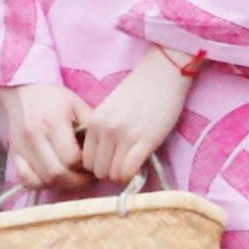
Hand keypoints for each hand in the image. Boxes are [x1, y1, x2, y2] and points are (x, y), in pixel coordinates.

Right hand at [0, 81, 86, 192]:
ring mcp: (22, 147)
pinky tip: (52, 179)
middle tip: (87, 179)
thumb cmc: (54, 97)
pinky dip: (40, 184)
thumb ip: (90, 125)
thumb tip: (104, 149)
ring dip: (60, 185)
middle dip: (76, 182)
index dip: (85, 167)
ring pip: (42, 179)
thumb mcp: (77, 104)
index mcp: (54, 123)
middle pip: (56, 173)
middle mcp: (35, 137)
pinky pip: (26, 179)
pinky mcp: (14, 154)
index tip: (93, 166)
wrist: (23, 90)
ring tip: (72, 179)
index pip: (71, 157)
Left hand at [78, 51, 193, 183]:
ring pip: (112, 174)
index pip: (85, 160)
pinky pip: (128, 171)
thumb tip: (103, 159)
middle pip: (97, 170)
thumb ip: (102, 130)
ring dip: (121, 174)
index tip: (110, 161)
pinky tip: (139, 165)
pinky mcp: (145, 141)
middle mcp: (105, 130)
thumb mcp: (110, 109)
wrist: (162, 74)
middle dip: (109, 172)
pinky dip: (132, 174)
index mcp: (94, 122)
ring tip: (131, 164)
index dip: (98, 164)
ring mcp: (124, 136)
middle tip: (122, 164)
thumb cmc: (138, 90)